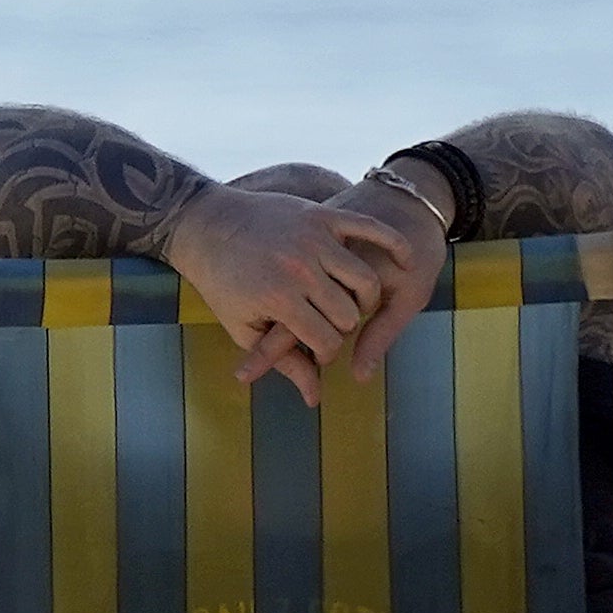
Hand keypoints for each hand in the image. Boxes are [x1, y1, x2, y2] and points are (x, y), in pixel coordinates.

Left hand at [159, 181, 436, 403]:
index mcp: (279, 299)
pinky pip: (371, 230)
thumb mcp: (244, 327)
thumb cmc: (222, 282)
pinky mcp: (323, 213)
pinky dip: (393, 243)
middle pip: (349, 315)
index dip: (326, 354)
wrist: (209, 224)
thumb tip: (314, 399)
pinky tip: (403, 259)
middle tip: (327, 326)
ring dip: (365, 298)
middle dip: (342, 329)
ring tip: (351, 302)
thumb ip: (283, 360)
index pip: (327, 341)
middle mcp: (300, 269)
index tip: (317, 351)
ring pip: (366, 280)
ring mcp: (313, 238)